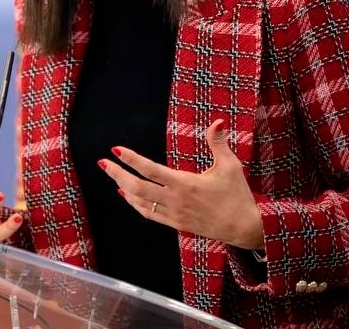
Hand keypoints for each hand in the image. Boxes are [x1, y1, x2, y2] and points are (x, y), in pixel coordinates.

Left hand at [99, 119, 263, 250]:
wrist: (245, 228)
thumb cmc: (238, 195)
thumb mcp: (230, 166)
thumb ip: (218, 143)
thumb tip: (217, 121)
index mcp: (185, 184)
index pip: (150, 170)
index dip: (131, 159)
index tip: (116, 149)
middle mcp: (175, 200)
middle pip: (137, 187)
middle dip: (117, 174)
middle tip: (103, 163)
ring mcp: (174, 214)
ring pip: (140, 201)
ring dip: (123, 187)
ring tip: (112, 175)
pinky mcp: (177, 224)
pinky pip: (150, 214)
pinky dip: (135, 204)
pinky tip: (128, 195)